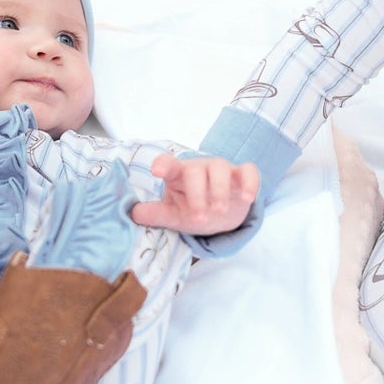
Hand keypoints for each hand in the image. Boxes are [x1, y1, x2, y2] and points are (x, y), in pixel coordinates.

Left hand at [129, 154, 260, 235]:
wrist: (221, 213)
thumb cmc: (193, 208)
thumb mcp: (174, 215)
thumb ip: (156, 214)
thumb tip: (134, 214)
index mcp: (178, 175)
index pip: (168, 165)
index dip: (163, 165)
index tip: (157, 171)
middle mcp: (200, 168)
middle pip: (197, 172)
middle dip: (198, 195)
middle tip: (199, 218)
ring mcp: (222, 170)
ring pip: (220, 168)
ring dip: (220, 190)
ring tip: (220, 211)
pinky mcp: (242, 175)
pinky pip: (248, 171)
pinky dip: (249, 182)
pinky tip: (248, 199)